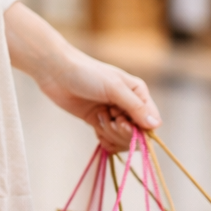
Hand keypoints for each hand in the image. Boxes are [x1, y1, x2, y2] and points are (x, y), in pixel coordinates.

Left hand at [3, 2, 160, 153]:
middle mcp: (128, 105)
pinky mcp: (97, 121)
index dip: (139, 129)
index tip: (121, 122)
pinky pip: (109, 139)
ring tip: (98, 117)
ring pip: (122, 138)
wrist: (55, 71)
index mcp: (138, 93)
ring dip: (110, 133)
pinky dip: (104, 139)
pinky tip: (96, 129)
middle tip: (107, 118)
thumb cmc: (86, 73)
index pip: (151, 122)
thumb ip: (135, 107)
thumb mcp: (114, 87)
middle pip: (138, 134)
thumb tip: (155, 125)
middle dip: (122, 132)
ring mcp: (112, 114)